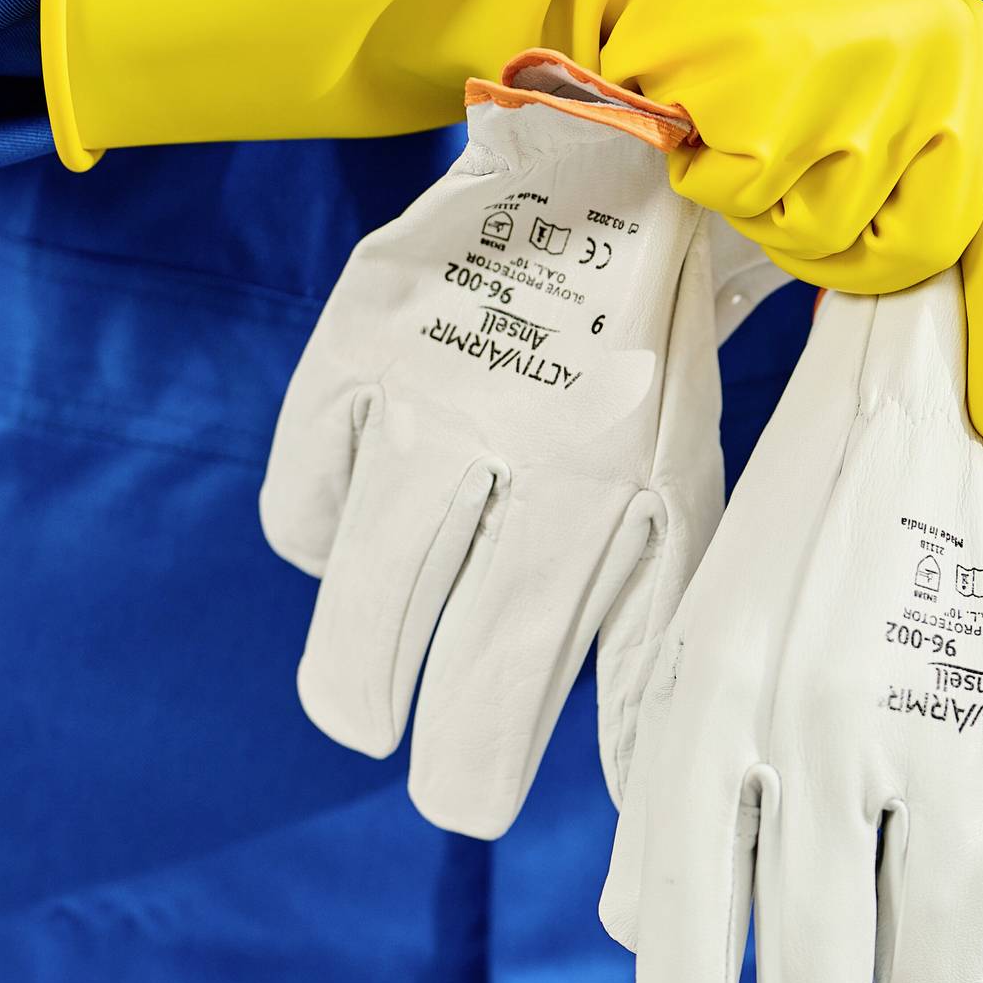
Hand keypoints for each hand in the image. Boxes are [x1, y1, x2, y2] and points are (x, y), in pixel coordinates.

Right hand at [261, 55, 722, 835]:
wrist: (603, 173)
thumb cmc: (644, 374)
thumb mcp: (678, 496)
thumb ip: (650, 648)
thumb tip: (637, 809)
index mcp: (622, 482)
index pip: (534, 676)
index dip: (485, 772)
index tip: (477, 806)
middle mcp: (526, 441)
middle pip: (436, 661)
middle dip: (433, 753)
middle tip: (439, 776)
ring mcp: (427, 393)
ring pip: (357, 600)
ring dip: (359, 681)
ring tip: (373, 701)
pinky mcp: (349, 351)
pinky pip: (304, 514)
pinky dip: (330, 544)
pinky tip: (375, 532)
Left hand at [601, 272, 982, 982]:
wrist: (959, 425)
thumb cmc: (804, 562)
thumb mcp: (704, 650)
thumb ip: (671, 801)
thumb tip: (651, 958)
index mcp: (724, 700)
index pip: (688, 913)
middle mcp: (836, 727)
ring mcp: (961, 745)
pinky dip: (977, 971)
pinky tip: (951, 955)